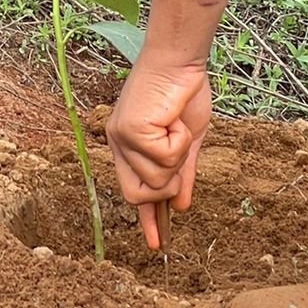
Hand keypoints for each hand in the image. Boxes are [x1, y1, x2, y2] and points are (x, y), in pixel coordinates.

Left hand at [107, 56, 211, 249]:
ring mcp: (121, 139)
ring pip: (157, 179)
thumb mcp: (188, 141)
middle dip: (168, 182)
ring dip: (178, 156)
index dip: (148, 219)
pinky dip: (179, 142)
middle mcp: (119, 144)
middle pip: (141, 195)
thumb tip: (180, 206)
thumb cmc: (184, 95)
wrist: (181, 63)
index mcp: (129, 147)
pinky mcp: (129, 131)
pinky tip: (174, 119)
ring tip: (176, 125)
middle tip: (178, 151)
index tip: (157, 245)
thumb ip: (182, 173)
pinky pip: (164, 158)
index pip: (135, 193)